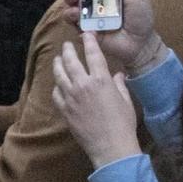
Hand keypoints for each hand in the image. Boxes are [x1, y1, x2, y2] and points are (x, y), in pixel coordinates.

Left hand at [51, 31, 142, 168]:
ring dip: (58, 64)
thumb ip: (120, 85)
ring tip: (58, 59)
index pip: (93, 54)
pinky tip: (58, 85)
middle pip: (71, 61)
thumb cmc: (123, 124)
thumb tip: (118, 74)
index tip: (86, 34)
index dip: (89, 42)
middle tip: (67, 45)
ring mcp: (71, 97)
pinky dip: (57, 86)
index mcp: (101, 80)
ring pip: (59, 75)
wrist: (111, 147)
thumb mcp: (126, 101)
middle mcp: (83, 85)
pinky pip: (56, 93)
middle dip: (68, 50)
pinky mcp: (64, 109)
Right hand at [56, 0, 165, 72]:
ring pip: (71, 8)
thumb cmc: (141, 19)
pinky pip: (74, 25)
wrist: (142, 44)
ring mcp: (88, 18)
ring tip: (76, 8)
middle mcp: (93, 4)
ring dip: (69, 7)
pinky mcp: (86, 31)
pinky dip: (73, 21)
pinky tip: (78, 20)